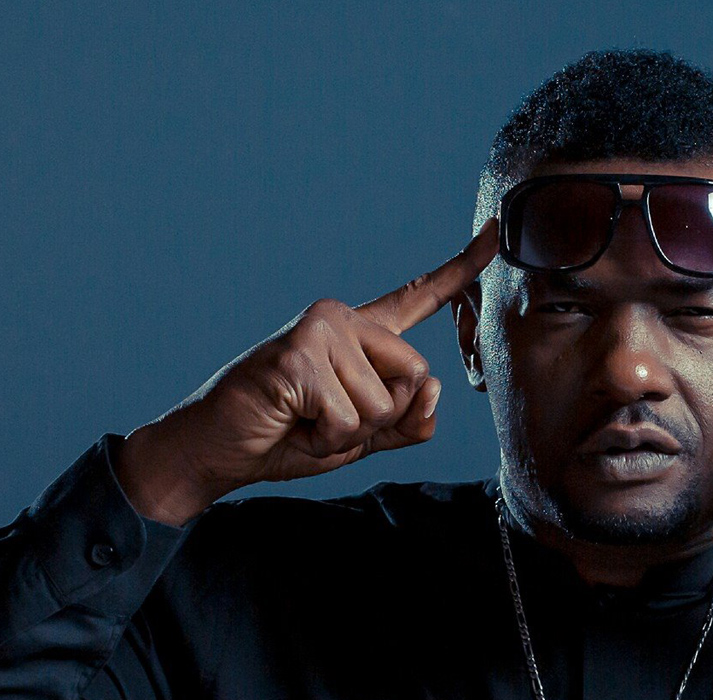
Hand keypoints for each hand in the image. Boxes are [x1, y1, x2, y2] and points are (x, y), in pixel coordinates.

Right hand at [116, 219, 498, 526]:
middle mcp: (342, 318)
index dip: (461, 268)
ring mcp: (320, 330)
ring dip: (347, 434)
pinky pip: (350, 418)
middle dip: (380, 420)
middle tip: (325, 419)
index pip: (418, 298)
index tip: (496, 235)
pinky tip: (291, 420)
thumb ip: (406, 420)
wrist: (217, 452)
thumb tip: (436, 390)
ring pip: (384, 403)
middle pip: (416, 375)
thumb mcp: (361, 436)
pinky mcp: (300, 354)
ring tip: (304, 419)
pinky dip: (325, 439)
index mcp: (361, 333)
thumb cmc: (285, 437)